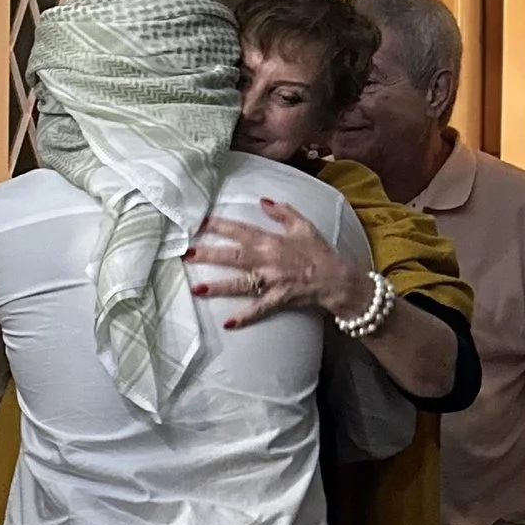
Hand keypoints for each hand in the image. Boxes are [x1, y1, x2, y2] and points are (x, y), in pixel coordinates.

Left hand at [184, 200, 369, 329]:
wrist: (338, 280)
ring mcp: (273, 281)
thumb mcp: (304, 226)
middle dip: (209, 254)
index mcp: (273, 241)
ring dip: (219, 286)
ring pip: (241, 283)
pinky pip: (259, 309)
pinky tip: (227, 323)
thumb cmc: (320, 253)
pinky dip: (245, 317)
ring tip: (196, 288)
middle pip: (233, 256)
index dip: (219, 226)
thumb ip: (283, 212)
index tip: (198, 222)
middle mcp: (269, 260)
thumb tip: (262, 201)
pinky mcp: (279, 299)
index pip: (241, 230)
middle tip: (185, 253)